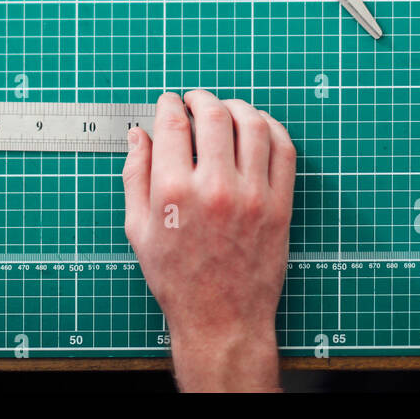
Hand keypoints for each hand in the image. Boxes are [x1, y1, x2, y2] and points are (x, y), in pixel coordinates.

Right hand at [122, 90, 295, 391]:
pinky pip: (283, 150)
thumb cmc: (176, 278)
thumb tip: (139, 134)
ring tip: (226, 111)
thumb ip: (136, 175)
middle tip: (196, 101)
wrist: (221, 319)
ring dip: (237, 107)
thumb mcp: (138, 228)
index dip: (170, 104)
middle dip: (202, 99)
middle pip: (214, 115)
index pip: (174, 124)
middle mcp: (215, 188)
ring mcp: (253, 196)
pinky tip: (257, 129)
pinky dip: (271, 128)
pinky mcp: (279, 205)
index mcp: (174, 192)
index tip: (170, 103)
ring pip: (253, 125)